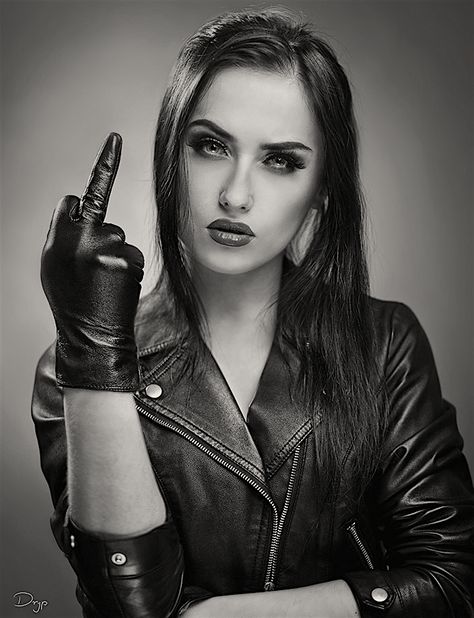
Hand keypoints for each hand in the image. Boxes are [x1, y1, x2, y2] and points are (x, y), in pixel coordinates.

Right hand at [41, 133, 143, 390]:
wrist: (91, 339)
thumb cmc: (74, 304)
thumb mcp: (54, 269)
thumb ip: (64, 237)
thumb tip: (78, 208)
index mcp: (54, 240)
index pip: (72, 200)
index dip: (86, 193)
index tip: (115, 141)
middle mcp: (75, 239)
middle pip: (97, 211)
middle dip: (98, 232)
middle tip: (96, 268)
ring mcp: (101, 248)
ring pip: (119, 235)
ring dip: (116, 256)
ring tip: (105, 285)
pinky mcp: (125, 259)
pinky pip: (133, 253)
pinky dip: (129, 269)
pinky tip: (118, 289)